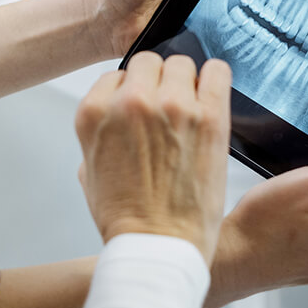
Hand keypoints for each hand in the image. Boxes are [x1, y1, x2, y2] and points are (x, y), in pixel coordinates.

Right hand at [74, 51, 231, 263]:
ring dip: (185, 82)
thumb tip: (118, 111)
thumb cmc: (126, 217)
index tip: (141, 105)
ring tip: (188, 108)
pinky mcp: (209, 116)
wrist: (159, 246)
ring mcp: (172, 105)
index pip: (116, 74)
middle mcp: (131, 102)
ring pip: (181, 63)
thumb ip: (102, 130)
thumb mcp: (89, 170)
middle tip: (165, 108)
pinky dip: (215, 77)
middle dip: (156, 82)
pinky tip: (212, 93)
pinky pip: (217, 70)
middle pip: (149, 62)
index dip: (130, 90)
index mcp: (95, 112)